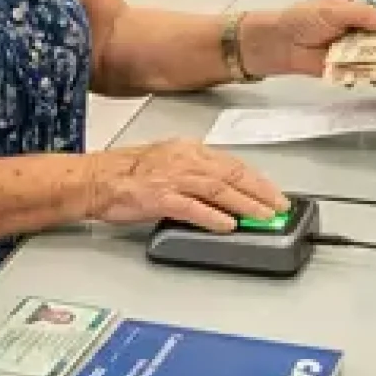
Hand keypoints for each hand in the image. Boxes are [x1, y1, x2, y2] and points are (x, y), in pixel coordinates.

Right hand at [88, 139, 286, 233]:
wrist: (95, 178)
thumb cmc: (126, 172)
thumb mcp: (168, 160)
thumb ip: (195, 171)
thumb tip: (224, 189)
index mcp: (189, 150)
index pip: (232, 163)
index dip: (256, 179)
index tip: (273, 193)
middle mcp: (185, 160)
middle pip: (231, 174)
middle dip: (260, 192)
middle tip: (280, 207)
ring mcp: (172, 178)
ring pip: (218, 189)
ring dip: (245, 204)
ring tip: (263, 217)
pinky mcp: (159, 198)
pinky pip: (192, 207)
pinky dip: (212, 217)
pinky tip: (228, 225)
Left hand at [241, 0, 375, 79]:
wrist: (279, 44)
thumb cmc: (304, 19)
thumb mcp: (333, 10)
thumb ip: (362, 14)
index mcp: (359, 9)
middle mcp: (362, 30)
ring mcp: (356, 51)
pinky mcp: (348, 69)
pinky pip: (365, 73)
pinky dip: (371, 76)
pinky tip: (375, 77)